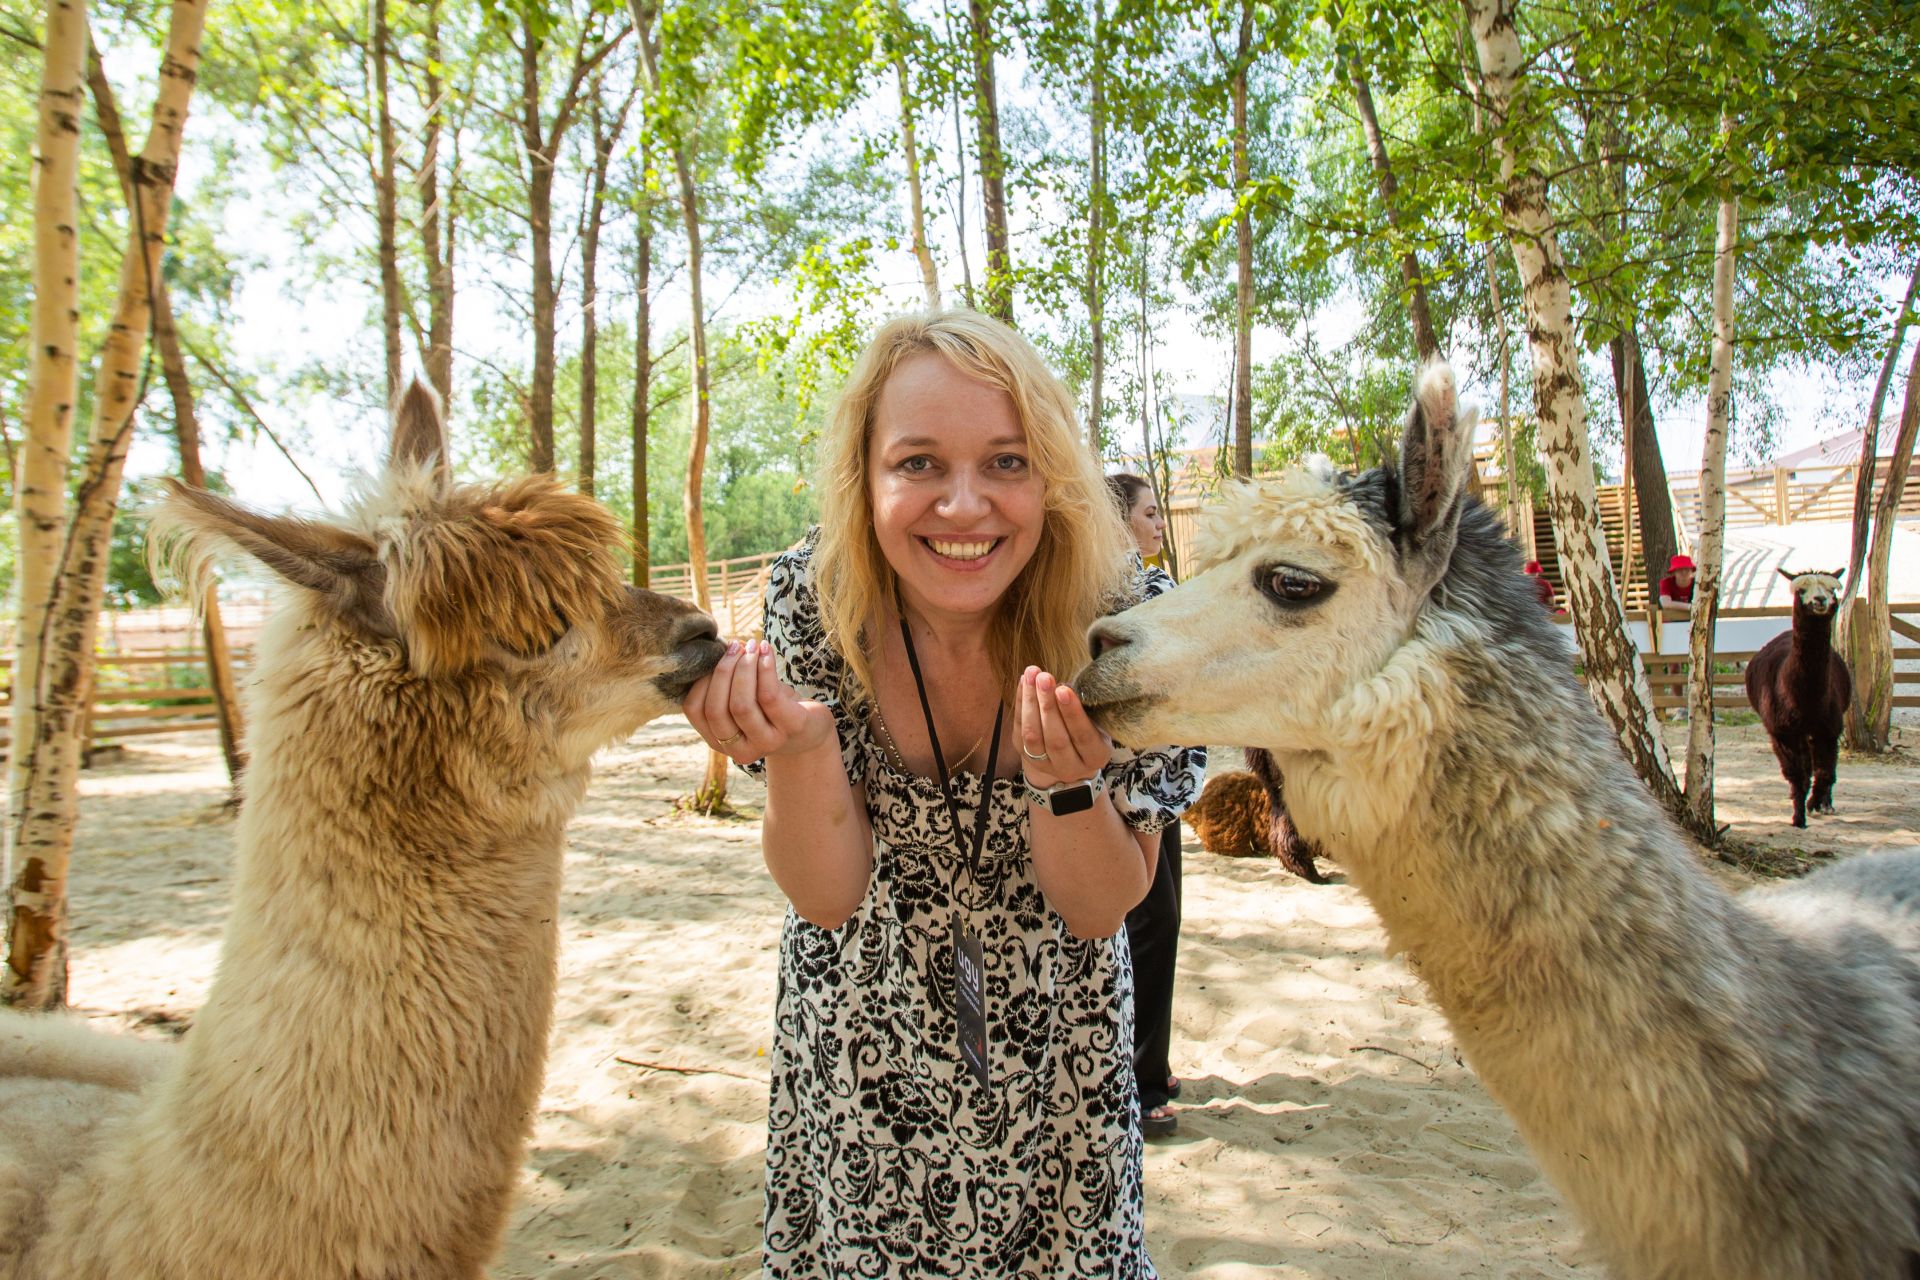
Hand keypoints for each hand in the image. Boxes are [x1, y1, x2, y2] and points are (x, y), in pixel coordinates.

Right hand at [685, 639, 835, 764]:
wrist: (810, 729)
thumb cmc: (769, 708)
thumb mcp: (741, 698)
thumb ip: (724, 682)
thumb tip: (716, 648)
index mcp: (718, 741)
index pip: (694, 710)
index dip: (701, 679)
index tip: (715, 655)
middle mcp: (739, 750)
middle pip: (716, 709)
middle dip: (723, 671)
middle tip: (736, 646)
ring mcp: (766, 743)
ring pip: (741, 705)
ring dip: (744, 667)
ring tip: (752, 646)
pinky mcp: (790, 728)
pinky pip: (769, 696)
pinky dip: (764, 668)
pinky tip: (766, 651)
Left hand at [1018, 665, 1113, 789]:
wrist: (1072, 753)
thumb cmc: (1091, 729)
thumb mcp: (1099, 722)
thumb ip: (1086, 710)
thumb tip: (1064, 686)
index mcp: (1095, 757)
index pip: (1083, 737)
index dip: (1072, 714)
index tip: (1064, 689)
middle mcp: (1070, 767)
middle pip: (1056, 739)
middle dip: (1048, 706)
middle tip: (1044, 678)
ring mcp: (1045, 764)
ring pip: (1033, 736)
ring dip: (1030, 702)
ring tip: (1032, 675)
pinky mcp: (1025, 755)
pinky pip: (1019, 729)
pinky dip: (1020, 703)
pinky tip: (1024, 681)